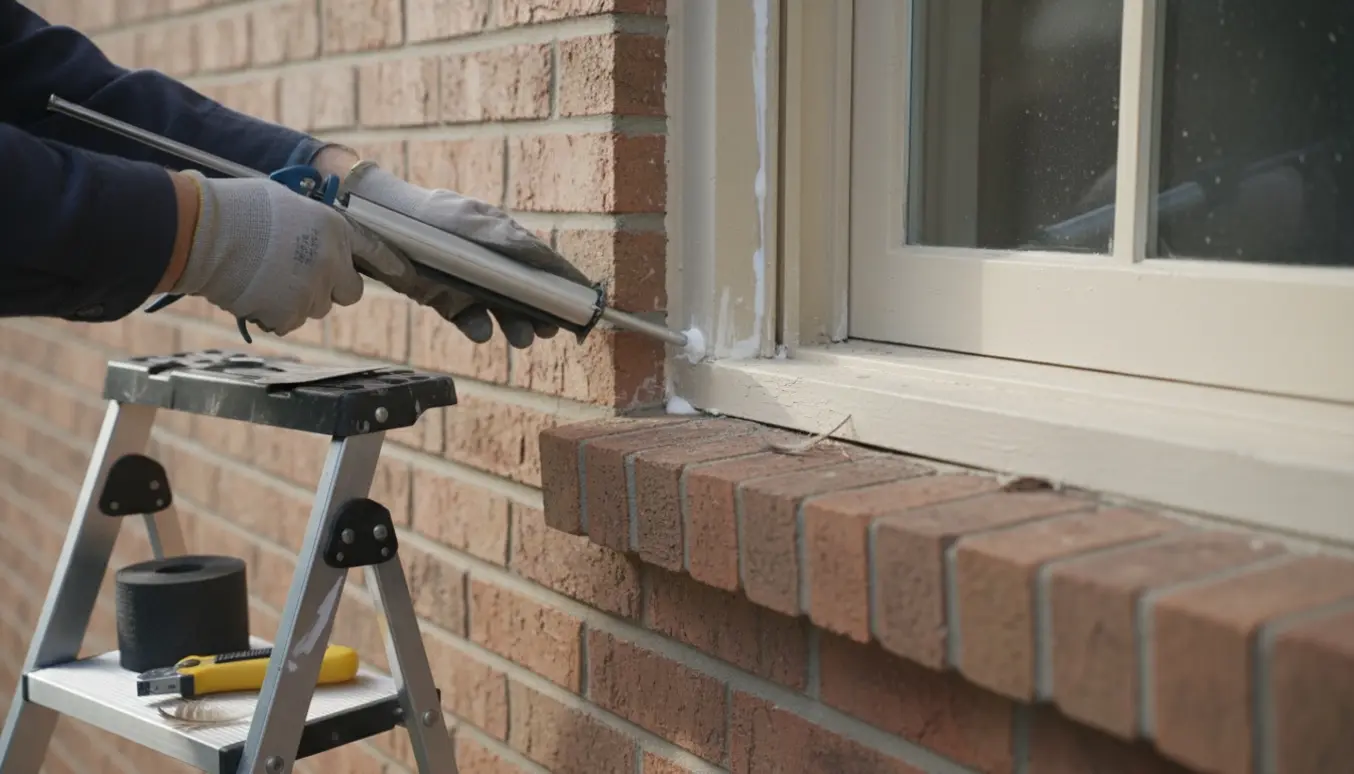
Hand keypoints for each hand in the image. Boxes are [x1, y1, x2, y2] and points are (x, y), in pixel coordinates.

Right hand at [170, 170, 400, 335]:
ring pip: (317, 307)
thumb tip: (318, 238)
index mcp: (335, 229)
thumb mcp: (288, 202)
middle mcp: (332, 262)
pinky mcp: (290, 314)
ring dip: (299, 299)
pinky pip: (290, 321)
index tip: (404, 274)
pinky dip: (275, 313)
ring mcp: (313, 291)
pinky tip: (255, 292)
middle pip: (350, 292)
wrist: (204, 232)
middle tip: (302, 276)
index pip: (375, 250)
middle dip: (332, 288)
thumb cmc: (238, 208)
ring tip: (266, 277)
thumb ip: (314, 225)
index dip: (389, 264)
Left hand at [339, 160, 592, 347]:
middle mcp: (489, 260)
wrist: (377, 224)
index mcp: (503, 237)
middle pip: (523, 291)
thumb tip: (546, 260)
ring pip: (499, 308)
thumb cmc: (432, 217)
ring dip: (514, 323)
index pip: (542, 262)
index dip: (563, 282)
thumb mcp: (476, 225)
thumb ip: (511, 242)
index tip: (584, 303)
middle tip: (551, 330)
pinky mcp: (443, 296)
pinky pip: (466, 316)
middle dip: (540, 311)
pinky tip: (482, 333)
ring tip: (523, 338)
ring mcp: (467, 279)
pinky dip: (476, 326)